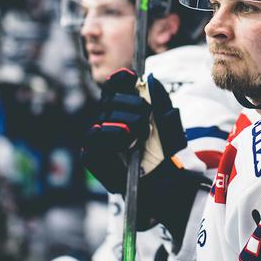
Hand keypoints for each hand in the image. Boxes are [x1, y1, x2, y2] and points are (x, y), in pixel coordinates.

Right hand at [81, 69, 206, 243]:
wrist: (165, 182)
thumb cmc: (168, 153)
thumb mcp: (168, 121)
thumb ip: (159, 98)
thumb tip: (147, 78)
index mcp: (125, 109)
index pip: (114, 85)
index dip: (121, 79)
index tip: (131, 78)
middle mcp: (108, 120)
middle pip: (110, 97)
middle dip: (132, 105)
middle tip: (146, 121)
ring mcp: (98, 138)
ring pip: (104, 114)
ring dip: (126, 121)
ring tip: (139, 135)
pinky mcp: (91, 154)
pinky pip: (96, 134)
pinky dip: (113, 134)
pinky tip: (127, 141)